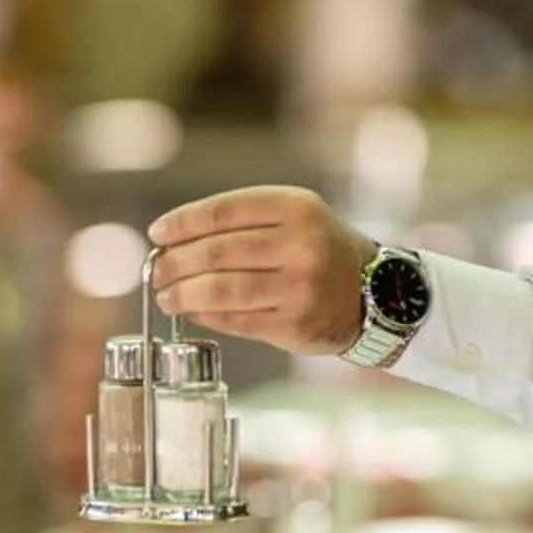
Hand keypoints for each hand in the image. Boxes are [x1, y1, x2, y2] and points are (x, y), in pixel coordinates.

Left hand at [148, 186, 375, 354]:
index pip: (223, 212)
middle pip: (216, 253)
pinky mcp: (294, 324)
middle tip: (156, 272)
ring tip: (166, 297)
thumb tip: (173, 242)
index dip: (182, 224)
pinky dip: (206, 316)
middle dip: (175, 264)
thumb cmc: (321, 249)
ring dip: (183, 295)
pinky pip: (236, 320)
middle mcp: (300, 245)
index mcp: (296, 208)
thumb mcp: (295, 216)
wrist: (376, 292)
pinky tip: (194, 312)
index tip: (157, 234)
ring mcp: (299, 287)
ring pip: (221, 291)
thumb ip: (243, 221)